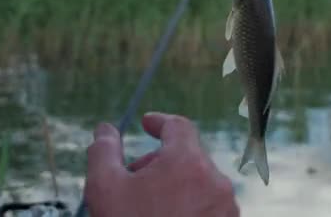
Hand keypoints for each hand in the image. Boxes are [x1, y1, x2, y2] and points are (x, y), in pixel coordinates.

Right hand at [84, 112, 239, 216]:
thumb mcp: (104, 187)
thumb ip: (103, 150)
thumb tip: (105, 128)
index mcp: (188, 163)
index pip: (178, 126)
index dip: (159, 122)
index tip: (146, 124)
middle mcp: (215, 181)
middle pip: (187, 155)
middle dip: (158, 161)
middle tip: (133, 181)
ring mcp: (226, 208)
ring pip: (197, 181)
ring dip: (173, 183)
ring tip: (146, 206)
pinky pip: (208, 203)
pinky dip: (187, 203)